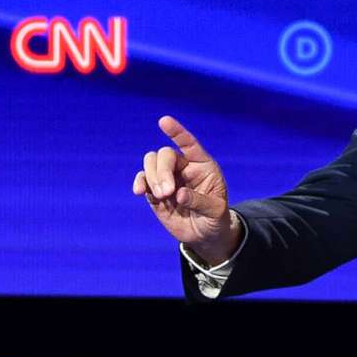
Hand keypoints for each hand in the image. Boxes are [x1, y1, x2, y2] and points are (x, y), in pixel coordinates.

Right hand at [132, 114, 242, 263]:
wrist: (204, 235)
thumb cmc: (215, 219)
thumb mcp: (216, 212)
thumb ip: (200, 201)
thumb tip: (179, 194)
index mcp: (202, 166)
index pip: (189, 143)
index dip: (176, 132)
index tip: (163, 121)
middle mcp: (183, 167)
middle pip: (164, 155)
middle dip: (162, 171)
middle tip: (167, 193)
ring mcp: (167, 178)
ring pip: (151, 163)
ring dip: (151, 178)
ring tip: (162, 197)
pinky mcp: (155, 192)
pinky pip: (142, 180)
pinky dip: (139, 183)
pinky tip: (140, 192)